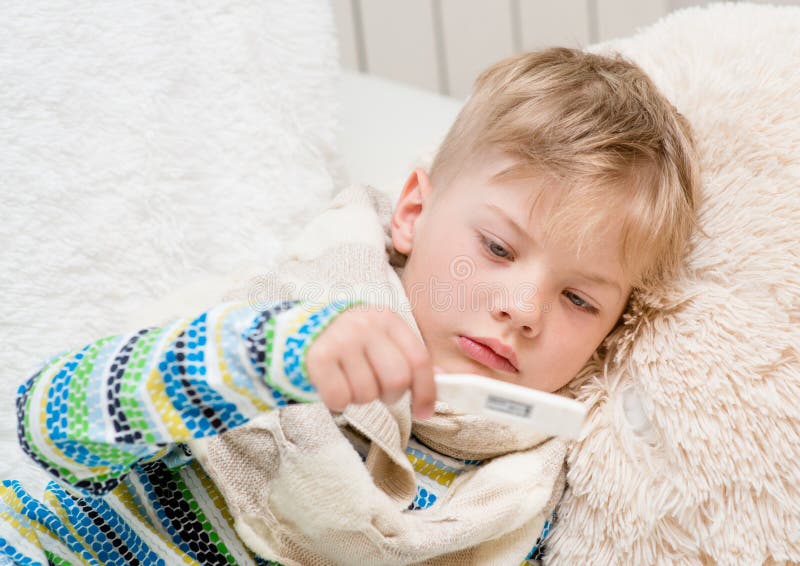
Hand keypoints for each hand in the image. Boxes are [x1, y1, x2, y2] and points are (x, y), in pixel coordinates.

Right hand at [305, 304, 435, 418]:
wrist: (298, 330)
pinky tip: (334, 386)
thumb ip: (408, 357)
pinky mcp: (318, 357)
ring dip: (360, 398)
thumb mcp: (381, 339)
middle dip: (391, 396)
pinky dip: (338, 402)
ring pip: (367, 393)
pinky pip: (339, 398)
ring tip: (351, 382)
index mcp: (388, 319)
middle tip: (377, 391)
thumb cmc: (350, 341)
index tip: (424, 412)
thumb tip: (444, 379)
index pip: (418, 360)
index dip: (426, 392)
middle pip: (397, 379)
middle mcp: (366, 325)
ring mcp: (341, 339)